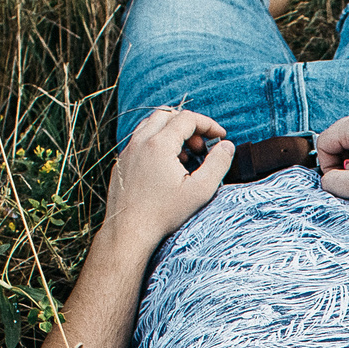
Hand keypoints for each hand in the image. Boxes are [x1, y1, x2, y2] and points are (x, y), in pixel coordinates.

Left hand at [104, 107, 232, 246]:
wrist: (129, 232)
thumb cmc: (164, 214)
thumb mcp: (200, 191)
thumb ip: (218, 164)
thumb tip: (227, 146)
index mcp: (159, 144)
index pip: (187, 119)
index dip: (208, 125)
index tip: (220, 137)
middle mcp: (140, 142)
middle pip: (167, 115)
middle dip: (189, 126)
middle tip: (201, 147)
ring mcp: (127, 151)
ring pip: (150, 125)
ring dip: (171, 132)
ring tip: (184, 156)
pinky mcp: (121, 163)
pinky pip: (139, 141)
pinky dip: (156, 143)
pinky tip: (166, 167)